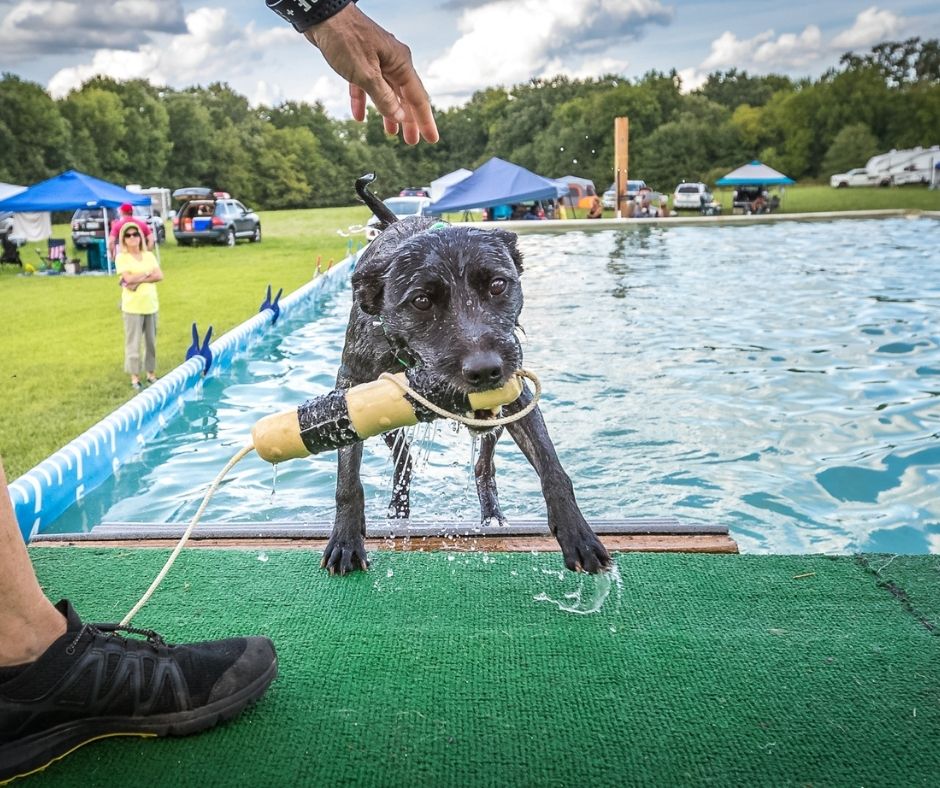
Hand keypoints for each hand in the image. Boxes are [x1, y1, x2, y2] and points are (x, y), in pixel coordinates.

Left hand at [305, 4, 437, 144]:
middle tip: (411, 142)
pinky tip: (359, 117)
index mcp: (400, 63)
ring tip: (390, 133)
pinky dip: (364, 101)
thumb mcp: (366, 74)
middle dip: (408, 120)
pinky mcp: (360, 60)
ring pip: (386, 92)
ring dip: (388, 113)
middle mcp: (392, 61)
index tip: (431, 139)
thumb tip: (399, 117)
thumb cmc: (345, 39)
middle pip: (404, 96)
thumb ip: (384, 98)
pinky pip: (365, 86)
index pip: (418, 97)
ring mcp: (376, 60)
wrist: (321, 15)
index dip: (424, 121)